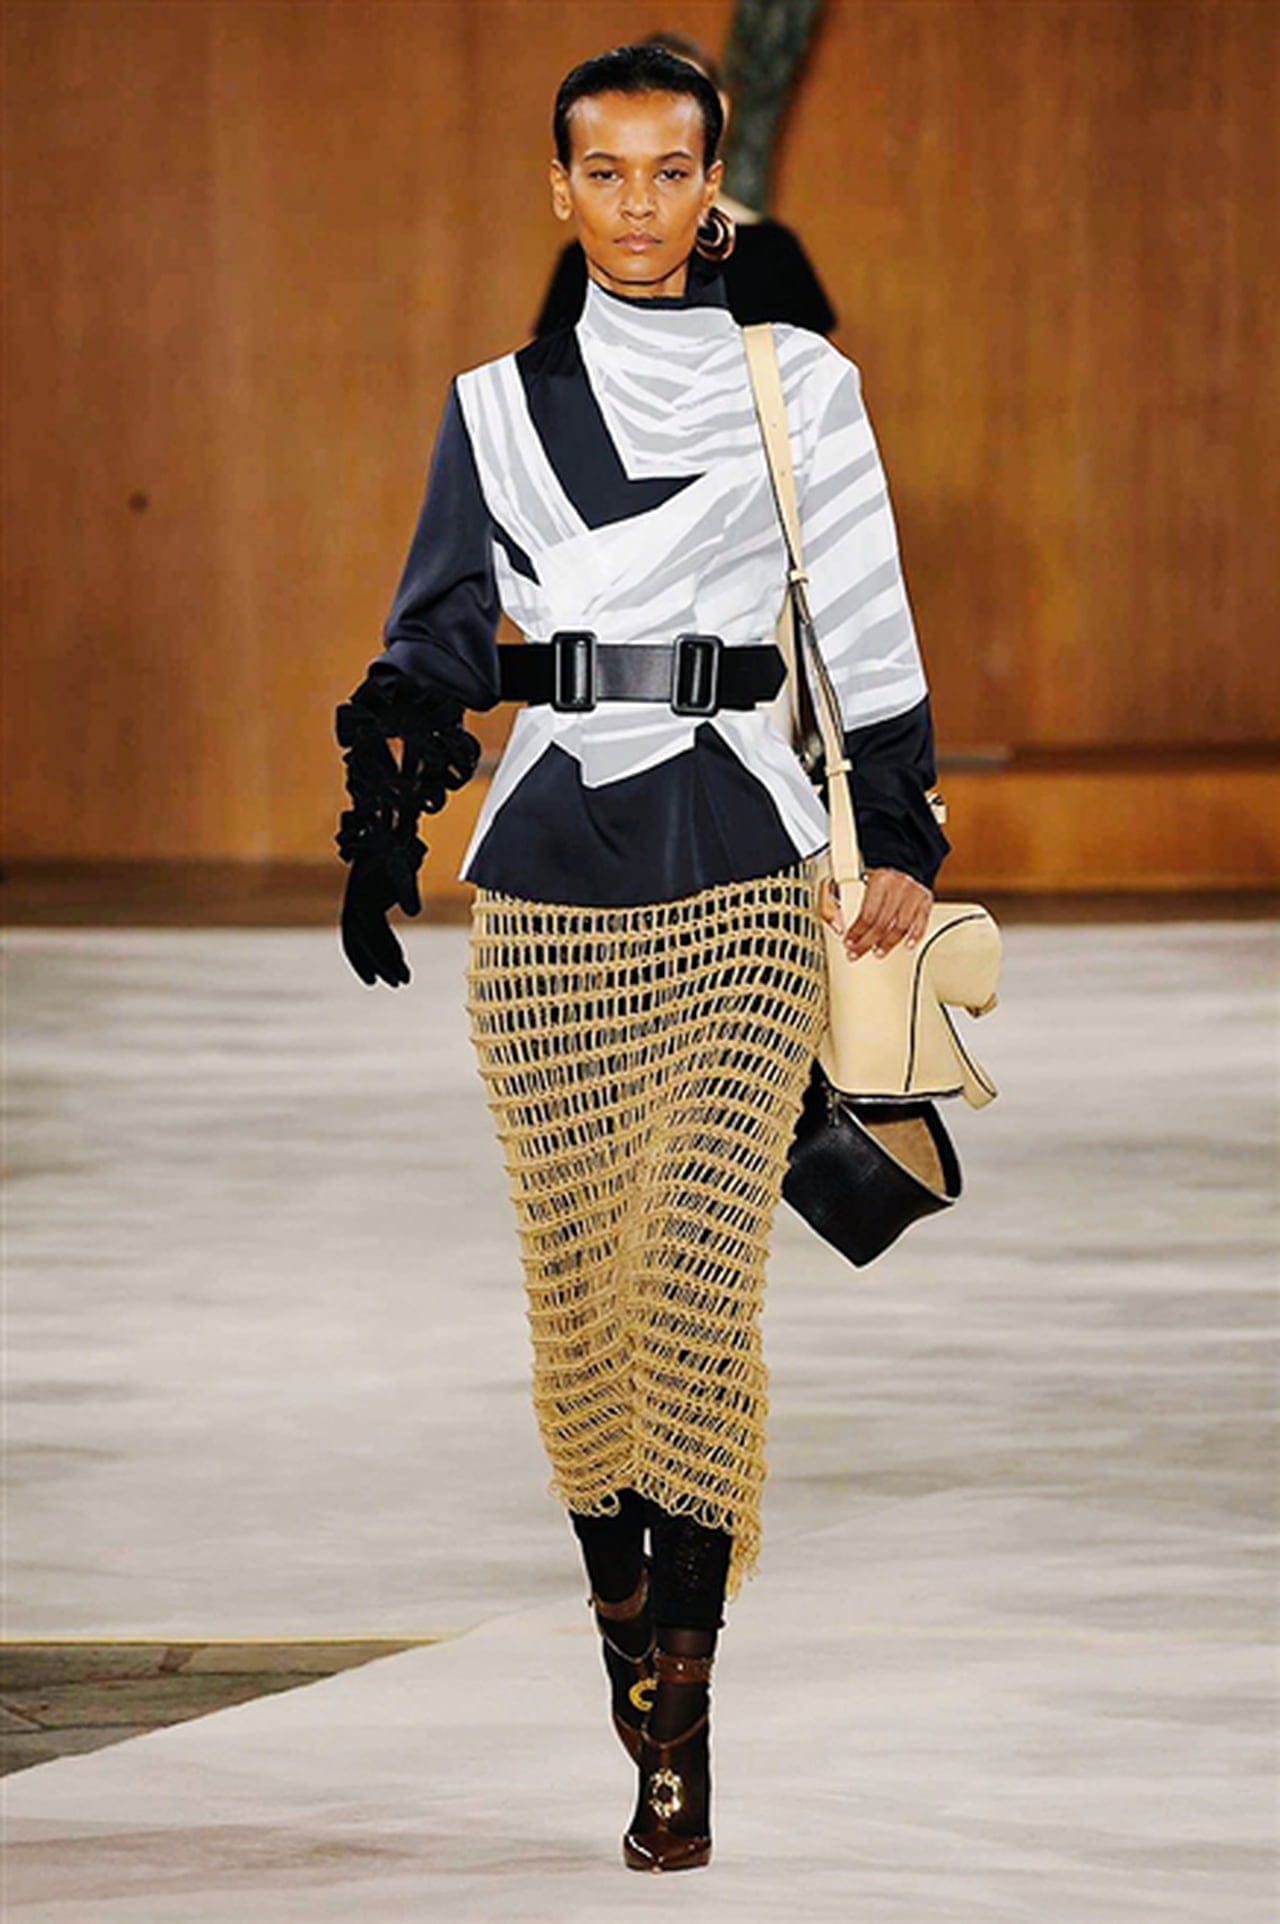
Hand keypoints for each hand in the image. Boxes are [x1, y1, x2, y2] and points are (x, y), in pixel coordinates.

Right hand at [338, 831, 423, 987]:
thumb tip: (414, 913)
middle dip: (382, 963)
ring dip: (380, 961)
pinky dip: (377, 951)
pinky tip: (391, 964)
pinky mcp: (365, 907)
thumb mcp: (404, 868)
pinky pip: (367, 935)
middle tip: (401, 982)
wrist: (386, 833)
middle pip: (365, 942)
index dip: (381, 954)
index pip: (372, 932)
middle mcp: (354, 904)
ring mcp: (357, 907)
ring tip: (400, 980)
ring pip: (365, 941)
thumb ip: (408, 889)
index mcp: (360, 896)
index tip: (397, 972)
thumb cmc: (397, 850)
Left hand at [818, 867, 931, 960]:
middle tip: (857, 953)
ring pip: (901, 926)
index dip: (857, 932)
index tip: (849, 943)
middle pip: (882, 923)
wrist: (901, 865)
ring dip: (888, 943)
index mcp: (879, 880)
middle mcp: (898, 886)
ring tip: (877, 952)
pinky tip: (907, 945)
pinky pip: (921, 922)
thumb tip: (836, 926)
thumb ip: (834, 901)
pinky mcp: (925, 900)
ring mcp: (913, 893)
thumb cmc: (874, 879)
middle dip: (867, 942)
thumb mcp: (848, 880)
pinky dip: (915, 936)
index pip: (867, 914)